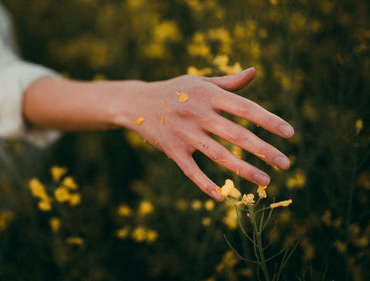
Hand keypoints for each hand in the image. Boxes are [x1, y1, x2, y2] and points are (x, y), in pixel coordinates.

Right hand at [121, 68, 293, 200]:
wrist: (137, 102)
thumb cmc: (174, 91)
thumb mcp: (199, 82)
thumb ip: (228, 83)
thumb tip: (253, 72)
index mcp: (209, 94)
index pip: (245, 108)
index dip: (268, 120)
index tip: (289, 133)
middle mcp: (198, 113)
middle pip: (237, 135)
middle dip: (264, 150)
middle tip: (286, 164)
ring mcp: (184, 133)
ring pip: (218, 155)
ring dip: (243, 170)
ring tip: (266, 181)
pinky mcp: (172, 149)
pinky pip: (190, 170)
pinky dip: (204, 184)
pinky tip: (221, 196)